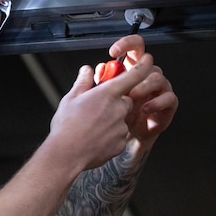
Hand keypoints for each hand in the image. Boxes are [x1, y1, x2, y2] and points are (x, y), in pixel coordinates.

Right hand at [51, 53, 154, 169]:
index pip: (134, 75)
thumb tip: (87, 70)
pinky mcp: (121, 142)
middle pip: (127, 100)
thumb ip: (83, 82)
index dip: (143, 66)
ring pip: (122, 118)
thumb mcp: (70, 98)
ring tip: (93, 126)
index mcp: (107, 94)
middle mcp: (119, 108)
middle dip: (116, 102)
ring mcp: (121, 127)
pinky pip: (119, 135)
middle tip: (98, 108)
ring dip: (113, 119)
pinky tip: (96, 138)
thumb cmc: (66, 126)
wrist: (66, 155)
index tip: (148, 60)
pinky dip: (111, 135)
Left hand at [105, 34, 178, 147]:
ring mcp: (159, 88)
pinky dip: (157, 103)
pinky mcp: (168, 104)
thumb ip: (97, 83)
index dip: (126, 44)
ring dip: (144, 87)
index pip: (133, 47)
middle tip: (125, 82)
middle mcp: (147, 76)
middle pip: (148, 59)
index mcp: (132, 69)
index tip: (113, 52)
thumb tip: (92, 70)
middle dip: (137, 68)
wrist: (126, 138)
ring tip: (131, 98)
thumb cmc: (116, 117)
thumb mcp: (102, 99)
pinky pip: (169, 97)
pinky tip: (145, 109)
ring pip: (157, 77)